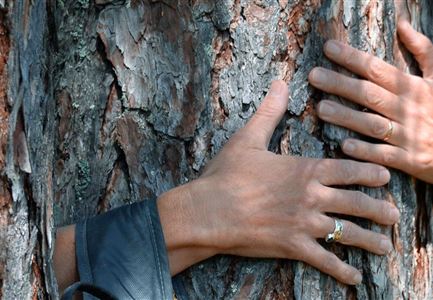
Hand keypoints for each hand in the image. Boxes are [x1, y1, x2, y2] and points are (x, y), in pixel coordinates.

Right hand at [158, 81, 399, 284]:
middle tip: (395, 216)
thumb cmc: (227, 174)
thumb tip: (279, 82)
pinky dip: (341, 271)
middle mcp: (312, 198)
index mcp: (305, 170)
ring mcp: (304, 225)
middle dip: (380, 210)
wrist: (209, 210)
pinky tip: (355, 277)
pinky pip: (324, 261)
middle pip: (357, 204)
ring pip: (347, 234)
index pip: (349, 170)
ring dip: (370, 241)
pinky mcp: (292, 247)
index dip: (371, 172)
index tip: (386, 177)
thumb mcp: (248, 138)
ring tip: (386, 246)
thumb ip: (270, 111)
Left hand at [308, 20, 432, 182]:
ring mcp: (409, 135)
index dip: (352, 58)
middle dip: (341, 84)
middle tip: (313, 76)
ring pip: (373, 124)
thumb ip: (423, 50)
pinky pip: (385, 155)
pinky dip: (366, 151)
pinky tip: (345, 146)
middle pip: (369, 94)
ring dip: (347, 117)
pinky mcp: (410, 160)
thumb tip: (402, 24)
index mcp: (413, 88)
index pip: (377, 69)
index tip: (328, 48)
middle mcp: (409, 109)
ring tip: (321, 108)